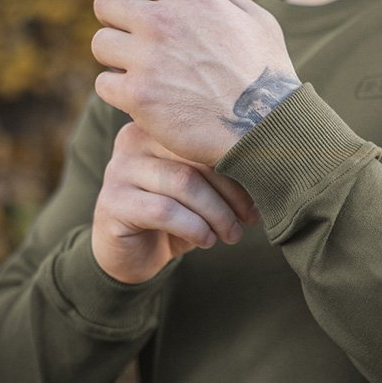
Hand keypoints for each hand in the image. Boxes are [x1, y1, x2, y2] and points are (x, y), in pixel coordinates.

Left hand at [91, 0, 300, 165]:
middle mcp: (164, 24)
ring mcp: (148, 61)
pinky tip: (141, 100)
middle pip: (106, 3)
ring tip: (139, 73)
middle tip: (128, 37)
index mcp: (191, 1)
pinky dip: (118, 93)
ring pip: (101, 45)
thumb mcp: (261, 23)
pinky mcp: (139, 97)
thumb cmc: (270, 78)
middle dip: (113, 17)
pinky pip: (104, 85)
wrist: (266, 129)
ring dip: (117, 58)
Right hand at [92, 122, 258, 283]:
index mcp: (159, 128)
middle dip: (231, 193)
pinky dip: (194, 227)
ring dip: (216, 214)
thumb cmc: (177, 217)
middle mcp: (134, 139)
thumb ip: (223, 173)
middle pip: (196, 158)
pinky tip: (206, 240)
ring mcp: (119, 169)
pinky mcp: (111, 202)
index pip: (207, 136)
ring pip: (183, 183)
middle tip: (249, 219)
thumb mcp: (203, 191)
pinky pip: (163, 210)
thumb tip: (270, 172)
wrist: (134, 254)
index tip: (261, 194)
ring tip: (230, 234)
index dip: (239, 166)